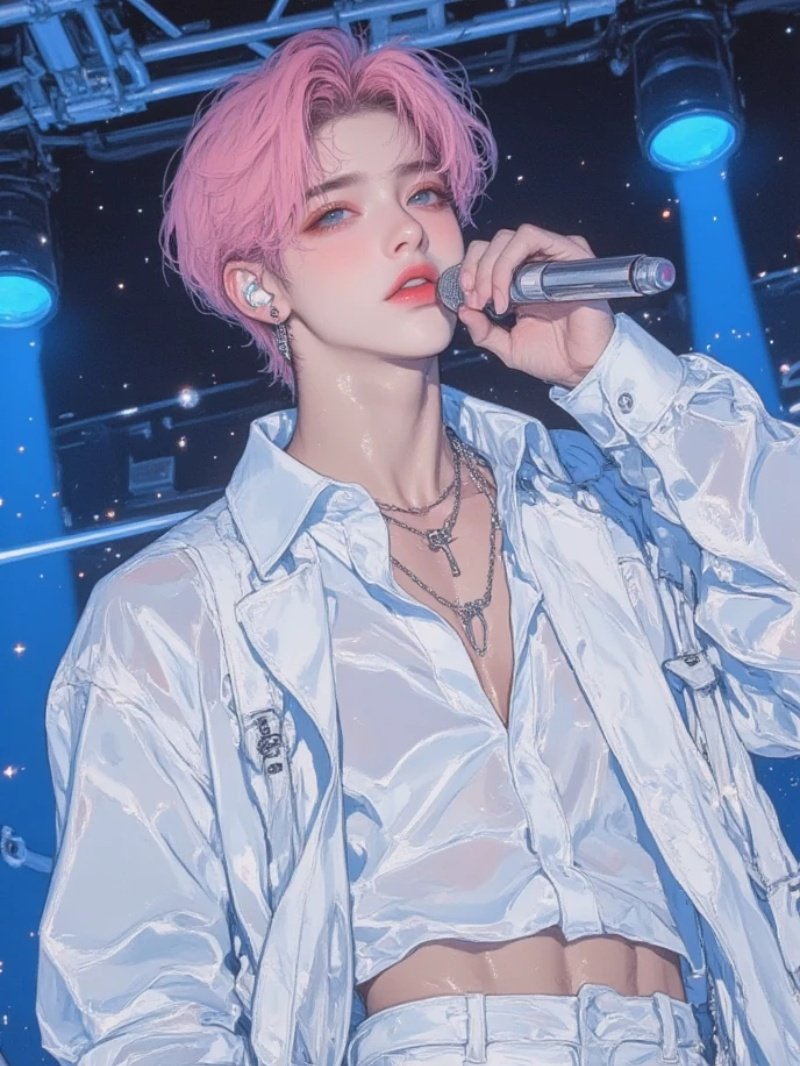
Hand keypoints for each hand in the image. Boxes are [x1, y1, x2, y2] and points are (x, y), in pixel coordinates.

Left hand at [456, 224, 615, 388]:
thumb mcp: (506, 345)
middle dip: (476, 270)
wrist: (581, 369)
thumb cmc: (552, 356)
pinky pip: (533, 238)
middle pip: (495, 241)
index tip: (466, 298)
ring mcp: (554, 256)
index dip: (470, 270)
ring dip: (491, 267)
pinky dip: (509, 262)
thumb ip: (483, 330)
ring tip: (490, 299)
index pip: (488, 254)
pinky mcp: (570, 254)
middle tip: (476, 300)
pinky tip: (507, 295)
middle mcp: (537, 263)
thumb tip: (461, 309)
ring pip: (511, 237)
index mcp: (521, 279)